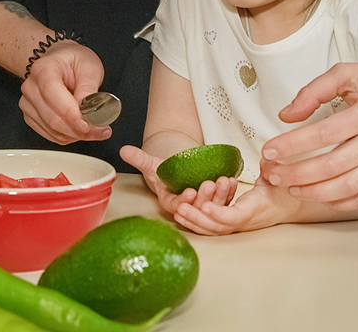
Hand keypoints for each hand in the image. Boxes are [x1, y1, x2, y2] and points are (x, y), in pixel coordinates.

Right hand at [19, 41, 112, 144]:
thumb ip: (88, 88)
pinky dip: (68, 136)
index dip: (72, 115)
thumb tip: (89, 111)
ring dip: (76, 135)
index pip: (53, 96)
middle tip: (100, 131)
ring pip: (52, 130)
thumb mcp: (89, 66)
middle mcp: (31, 87)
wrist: (59, 61)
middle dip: (79, 129)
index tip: (90, 125)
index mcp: (43, 69)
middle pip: (52, 118)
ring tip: (95, 129)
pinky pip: (51, 135)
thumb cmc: (73, 61)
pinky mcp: (31, 117)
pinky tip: (80, 129)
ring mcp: (28, 104)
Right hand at [120, 145, 237, 216]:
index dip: (184, 200)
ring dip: (220, 195)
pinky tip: (233, 180)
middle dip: (205, 197)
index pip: (177, 205)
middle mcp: (187, 207)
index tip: (191, 191)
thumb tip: (123, 149)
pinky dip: (229, 191)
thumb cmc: (163, 170)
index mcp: (170, 203)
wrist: (176, 170)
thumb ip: (139, 158)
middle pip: (197, 207)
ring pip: (212, 204)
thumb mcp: (152, 164)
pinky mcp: (214, 201)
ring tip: (224, 181)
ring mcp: (202, 205)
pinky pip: (224, 199)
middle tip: (210, 184)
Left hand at [173, 179, 299, 234]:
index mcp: (256, 209)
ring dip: (194, 222)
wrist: (286, 205)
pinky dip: (198, 222)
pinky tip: (183, 215)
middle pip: (219, 227)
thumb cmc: (283, 189)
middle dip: (198, 219)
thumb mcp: (277, 176)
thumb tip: (269, 158)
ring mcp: (238, 225)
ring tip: (178, 212)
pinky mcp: (232, 223)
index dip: (219, 214)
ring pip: (214, 229)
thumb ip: (271, 168)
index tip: (204, 206)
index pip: (235, 217)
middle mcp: (245, 221)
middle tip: (180, 208)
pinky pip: (213, 226)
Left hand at [258, 57, 357, 210]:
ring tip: (290, 188)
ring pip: (349, 186)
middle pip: (334, 165)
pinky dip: (340, 202)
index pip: (325, 133)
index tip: (270, 150)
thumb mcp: (351, 73)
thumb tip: (287, 115)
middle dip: (298, 174)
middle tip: (272, 174)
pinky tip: (319, 196)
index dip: (293, 144)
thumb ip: (315, 90)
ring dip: (315, 192)